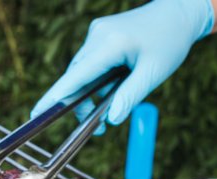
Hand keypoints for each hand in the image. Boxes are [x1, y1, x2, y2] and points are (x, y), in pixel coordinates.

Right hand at [31, 0, 214, 128]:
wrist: (178, 12)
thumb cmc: (170, 41)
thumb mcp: (153, 73)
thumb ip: (130, 96)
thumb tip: (111, 119)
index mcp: (109, 43)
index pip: (76, 76)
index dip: (56, 96)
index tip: (37, 112)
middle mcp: (97, 35)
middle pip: (77, 77)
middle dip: (82, 104)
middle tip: (98, 129)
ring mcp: (97, 33)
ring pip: (83, 72)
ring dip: (92, 94)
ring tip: (111, 108)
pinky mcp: (100, 35)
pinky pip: (91, 64)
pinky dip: (98, 81)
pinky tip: (115, 87)